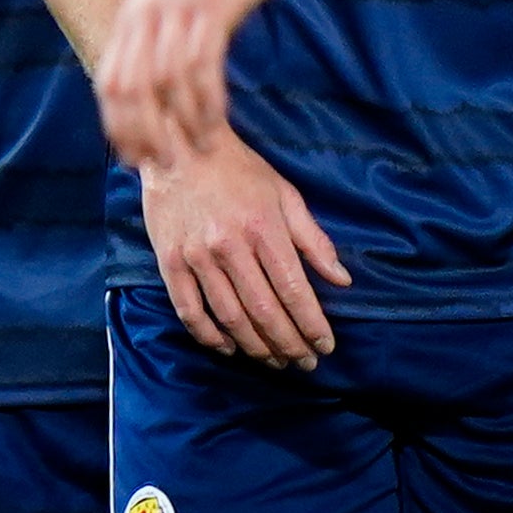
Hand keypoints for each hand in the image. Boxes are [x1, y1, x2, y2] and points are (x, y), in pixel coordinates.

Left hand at [98, 0, 295, 171]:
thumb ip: (164, 33)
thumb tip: (161, 78)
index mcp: (133, 14)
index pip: (109, 82)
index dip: (117, 125)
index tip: (134, 155)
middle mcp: (145, 14)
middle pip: (127, 90)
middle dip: (141, 134)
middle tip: (164, 164)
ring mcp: (177, 11)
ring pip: (163, 85)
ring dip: (179, 125)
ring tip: (197, 151)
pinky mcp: (211, 9)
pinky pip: (200, 68)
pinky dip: (206, 103)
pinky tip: (216, 124)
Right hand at [140, 128, 346, 367]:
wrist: (179, 149)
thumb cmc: (239, 170)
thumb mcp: (285, 195)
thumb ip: (314, 240)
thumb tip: (342, 279)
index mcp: (264, 229)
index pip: (294, 290)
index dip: (312, 324)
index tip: (325, 346)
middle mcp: (230, 247)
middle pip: (265, 311)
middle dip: (289, 343)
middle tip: (305, 363)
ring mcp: (197, 256)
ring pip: (230, 316)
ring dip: (255, 346)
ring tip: (274, 361)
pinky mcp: (170, 262)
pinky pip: (189, 310)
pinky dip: (209, 336)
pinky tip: (228, 348)